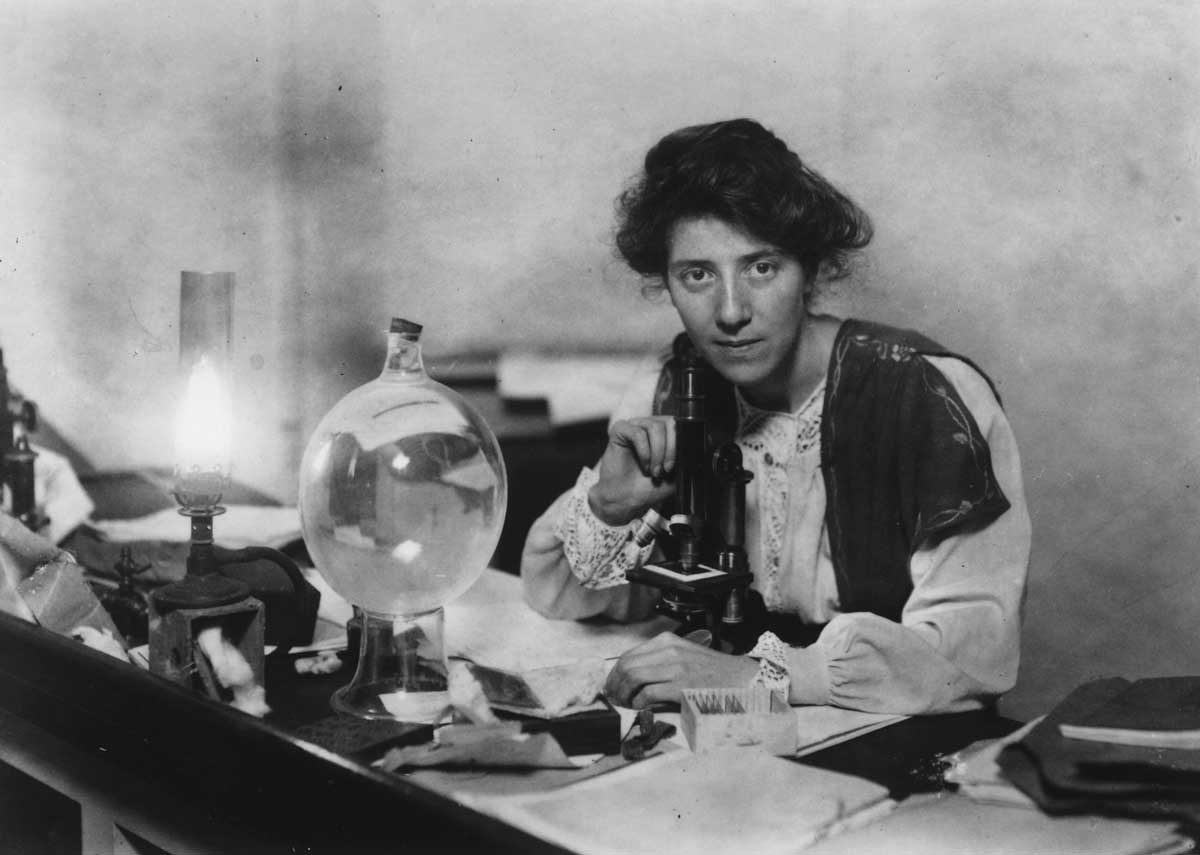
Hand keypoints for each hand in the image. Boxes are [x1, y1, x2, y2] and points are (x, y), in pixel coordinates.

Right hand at [588, 416, 676, 524]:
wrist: (627, 500)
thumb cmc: (649, 487)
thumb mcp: (677, 473)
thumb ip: (686, 457)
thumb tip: (701, 444)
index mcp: (664, 434)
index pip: (680, 425)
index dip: (682, 443)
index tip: (678, 465)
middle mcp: (650, 426)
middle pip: (669, 423)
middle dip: (671, 448)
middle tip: (667, 470)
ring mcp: (635, 426)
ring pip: (655, 427)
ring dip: (658, 452)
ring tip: (654, 471)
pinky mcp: (620, 431)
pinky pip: (637, 433)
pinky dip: (644, 452)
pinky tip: (644, 465)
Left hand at [604, 632, 759, 707]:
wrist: (741, 680)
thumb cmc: (712, 673)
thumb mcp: (684, 656)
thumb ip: (659, 661)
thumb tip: (630, 677)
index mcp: (667, 641)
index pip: (628, 655)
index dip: (614, 673)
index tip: (611, 686)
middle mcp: (669, 650)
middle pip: (626, 665)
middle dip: (614, 684)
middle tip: (613, 698)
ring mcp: (676, 667)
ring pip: (633, 677)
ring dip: (623, 694)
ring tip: (625, 704)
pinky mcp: (681, 686)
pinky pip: (648, 694)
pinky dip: (639, 703)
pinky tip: (641, 708)